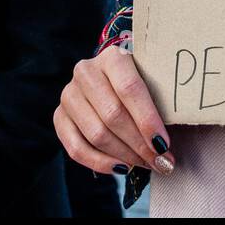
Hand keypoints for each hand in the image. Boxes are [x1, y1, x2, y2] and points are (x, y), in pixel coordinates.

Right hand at [54, 44, 175, 174]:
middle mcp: (86, 71)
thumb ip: (161, 105)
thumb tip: (165, 148)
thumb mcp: (153, 82)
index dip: (147, 120)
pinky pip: (76, 148)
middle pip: (112, 115)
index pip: (129, 88)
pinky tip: (121, 168)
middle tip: (160, 161)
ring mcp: (69, 94)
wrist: (112, 82)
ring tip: (145, 164)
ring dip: (124, 155)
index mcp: (112, 56)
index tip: (163, 144)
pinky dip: (100, 163)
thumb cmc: (142, 84)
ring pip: (96, 134)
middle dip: (139, 144)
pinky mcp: (59, 116)